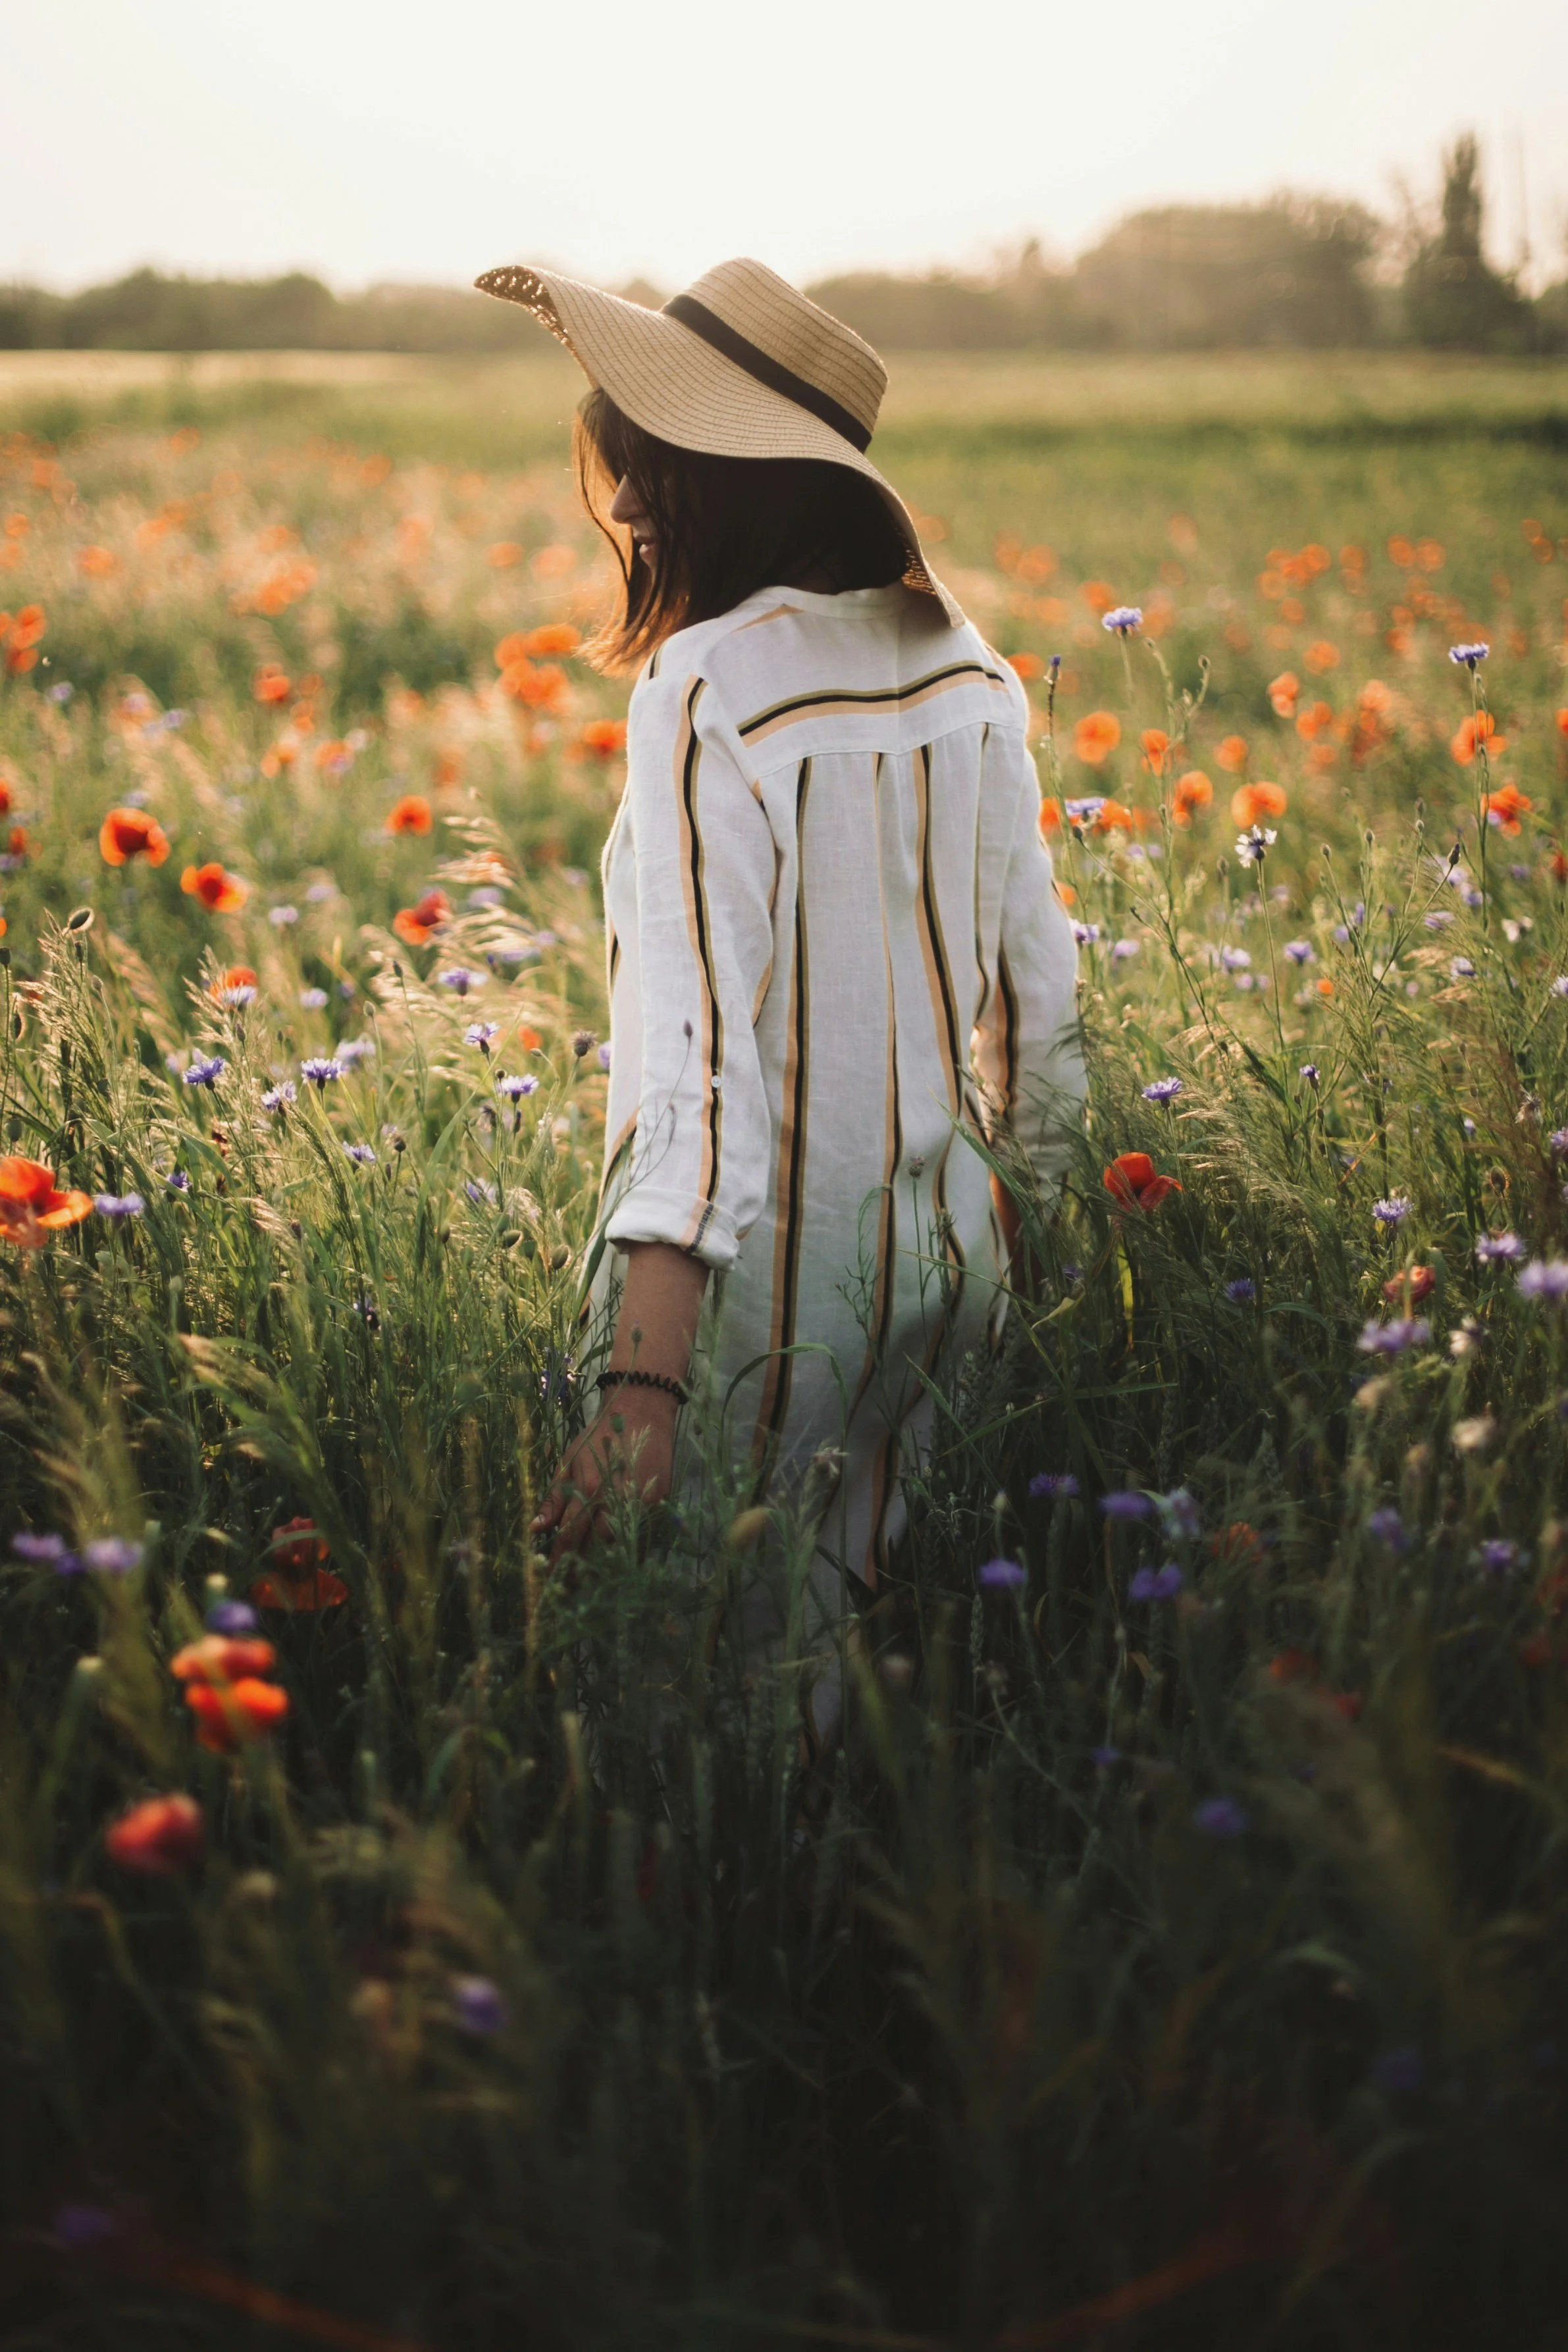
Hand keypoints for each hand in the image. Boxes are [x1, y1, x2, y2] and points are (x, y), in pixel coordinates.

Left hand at [532, 1387, 679, 1569]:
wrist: (642, 1412)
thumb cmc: (598, 1437)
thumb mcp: (568, 1462)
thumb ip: (552, 1499)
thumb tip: (534, 1530)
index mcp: (589, 1488)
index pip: (569, 1536)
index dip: (557, 1562)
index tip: (548, 1581)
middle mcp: (615, 1499)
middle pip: (595, 1549)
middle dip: (580, 1572)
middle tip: (567, 1592)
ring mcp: (641, 1504)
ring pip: (621, 1549)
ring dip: (604, 1569)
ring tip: (590, 1584)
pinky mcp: (659, 1504)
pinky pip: (642, 1539)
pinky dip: (629, 1555)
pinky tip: (617, 1565)